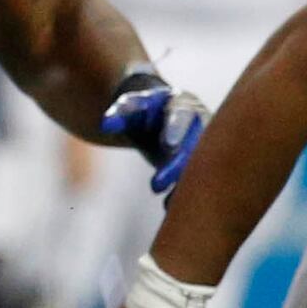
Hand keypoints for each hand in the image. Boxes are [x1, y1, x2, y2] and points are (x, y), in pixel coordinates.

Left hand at [99, 68, 204, 191]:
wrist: (155, 119)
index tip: (169, 144)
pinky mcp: (198, 164)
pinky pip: (194, 179)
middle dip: (177, 164)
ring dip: (180, 183)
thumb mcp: (132, 108)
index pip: (182, 113)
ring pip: (197, 165)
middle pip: (192, 144)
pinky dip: (180, 192)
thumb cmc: (144, 111)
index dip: (177, 127)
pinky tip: (166, 204)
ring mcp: (201, 146)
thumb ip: (120, 112)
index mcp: (183, 103)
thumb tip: (105, 125)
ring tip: (161, 198)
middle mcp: (198, 124)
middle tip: (156, 184)